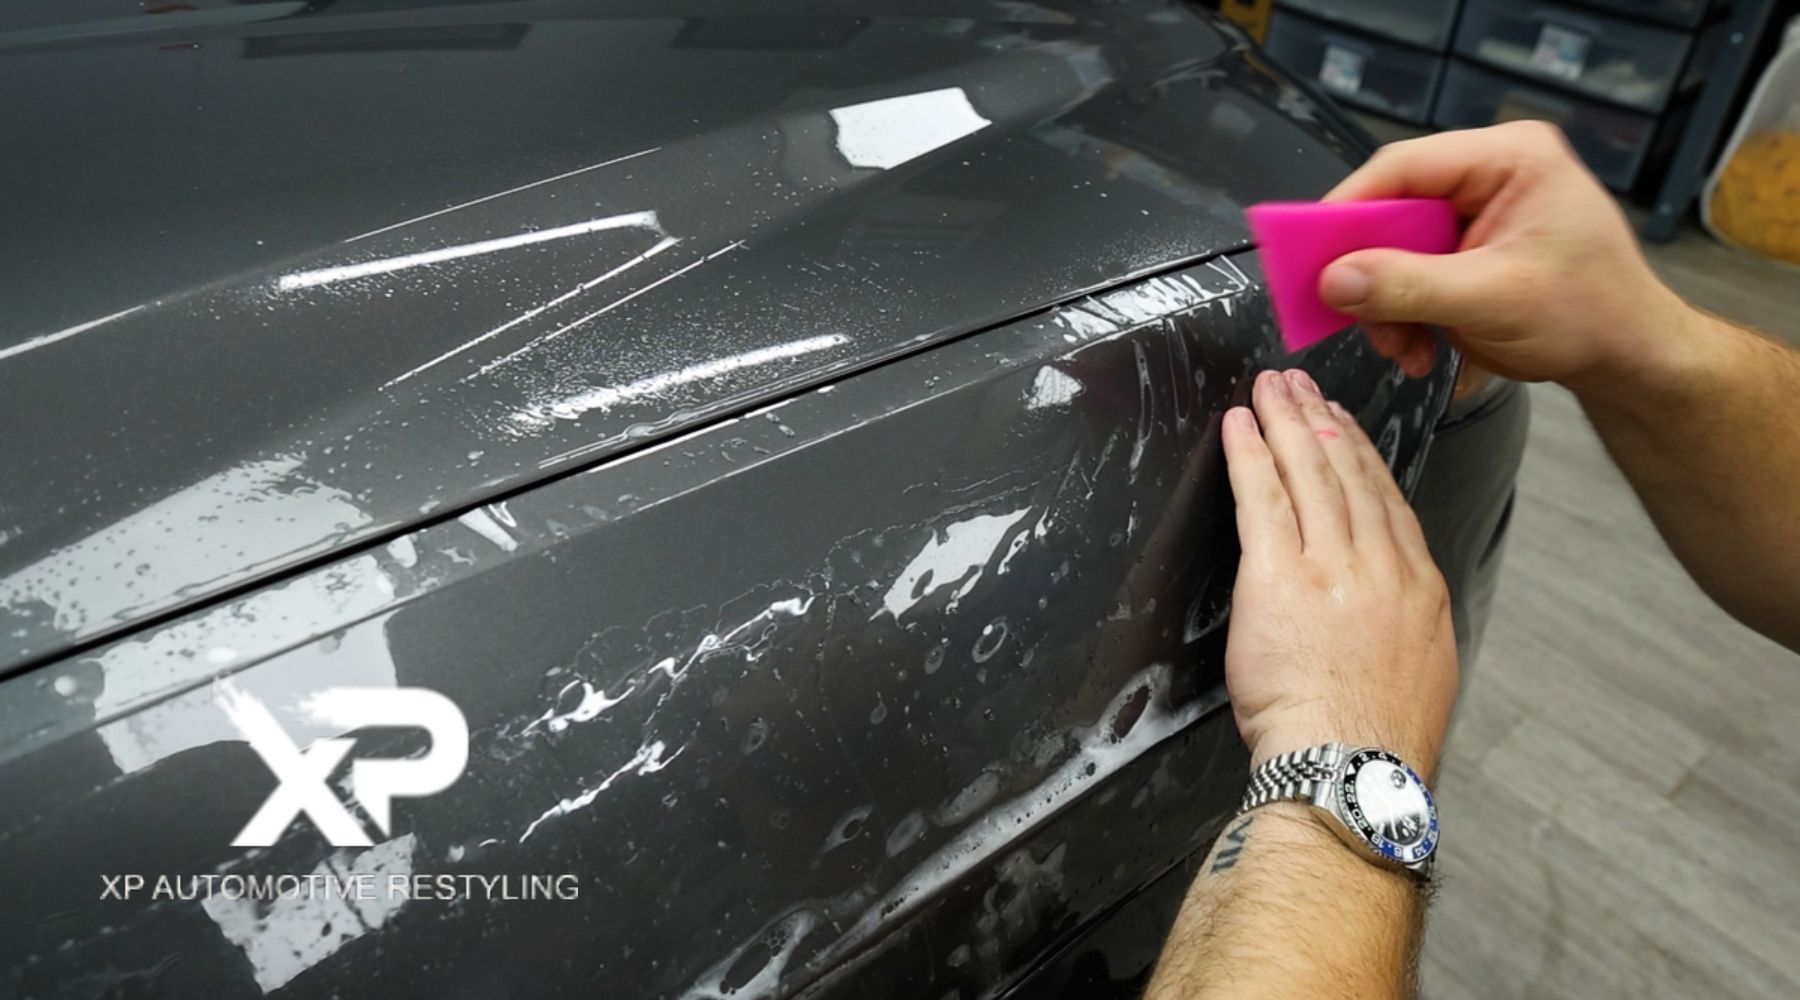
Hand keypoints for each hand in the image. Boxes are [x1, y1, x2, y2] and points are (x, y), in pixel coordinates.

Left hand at [1221, 370, 1457, 776]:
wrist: (1351, 765)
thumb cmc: (1375, 740)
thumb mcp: (1420, 672)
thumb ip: (1403, 624)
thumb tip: (1387, 612)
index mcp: (1419, 590)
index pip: (1389, 503)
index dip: (1363, 456)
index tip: (1346, 426)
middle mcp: (1381, 567)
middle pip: (1349, 475)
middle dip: (1322, 423)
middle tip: (1302, 386)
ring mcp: (1332, 567)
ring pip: (1308, 475)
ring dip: (1286, 423)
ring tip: (1270, 388)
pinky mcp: (1279, 576)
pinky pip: (1263, 499)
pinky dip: (1250, 456)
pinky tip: (1239, 427)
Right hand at [1318, 122, 1693, 396]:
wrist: (1630, 357)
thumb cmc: (1590, 315)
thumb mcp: (1491, 300)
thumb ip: (1408, 286)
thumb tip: (1333, 281)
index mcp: (1509, 158)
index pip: (1403, 167)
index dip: (1348, 210)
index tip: (1310, 255)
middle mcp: (1490, 173)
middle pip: (1393, 210)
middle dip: (1374, 274)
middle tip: (1357, 318)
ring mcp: (1479, 212)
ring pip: (1395, 248)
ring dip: (1388, 306)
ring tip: (1403, 349)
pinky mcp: (1470, 249)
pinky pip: (1412, 272)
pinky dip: (1405, 314)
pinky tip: (1420, 348)